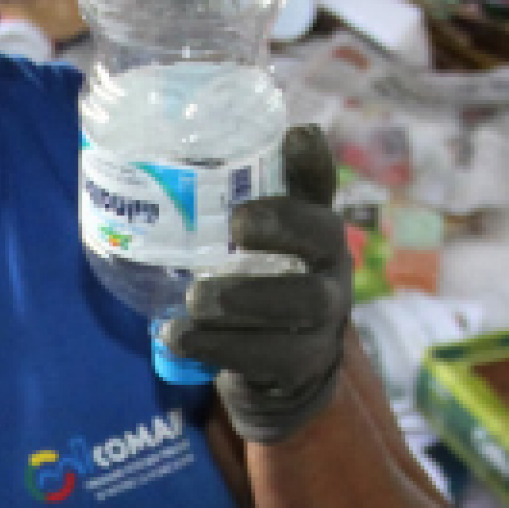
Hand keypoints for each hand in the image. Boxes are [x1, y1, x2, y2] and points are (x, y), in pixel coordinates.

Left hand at [164, 125, 352, 445]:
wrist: (287, 374)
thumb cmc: (268, 287)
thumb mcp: (267, 242)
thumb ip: (255, 195)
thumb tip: (231, 133)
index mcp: (320, 238)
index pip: (324, 194)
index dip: (314, 166)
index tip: (293, 136)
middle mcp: (331, 277)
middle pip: (321, 242)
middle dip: (278, 229)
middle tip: (233, 227)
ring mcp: (319, 327)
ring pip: (292, 307)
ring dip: (237, 300)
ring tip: (194, 298)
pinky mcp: (294, 368)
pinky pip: (260, 357)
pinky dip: (212, 345)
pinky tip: (177, 336)